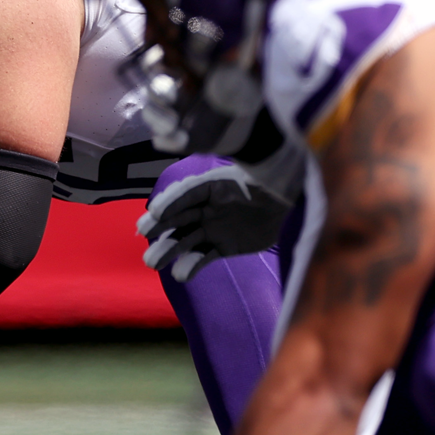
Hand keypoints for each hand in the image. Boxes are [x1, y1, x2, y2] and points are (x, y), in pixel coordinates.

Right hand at [138, 162, 291, 281]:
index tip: (154, 213)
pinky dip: (191, 266)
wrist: (290, 208)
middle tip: (144, 236)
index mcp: (209, 187)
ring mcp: (211, 229)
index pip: (185, 194)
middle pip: (177, 219)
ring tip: (153, 263)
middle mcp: (205, 208)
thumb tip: (227, 159)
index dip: (170, 202)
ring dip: (168, 251)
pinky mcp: (221, 247)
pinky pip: (202, 257)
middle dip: (160, 227)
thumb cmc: (269, 188)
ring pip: (184, 241)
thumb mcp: (255, 177)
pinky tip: (181, 275)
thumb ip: (241, 173)